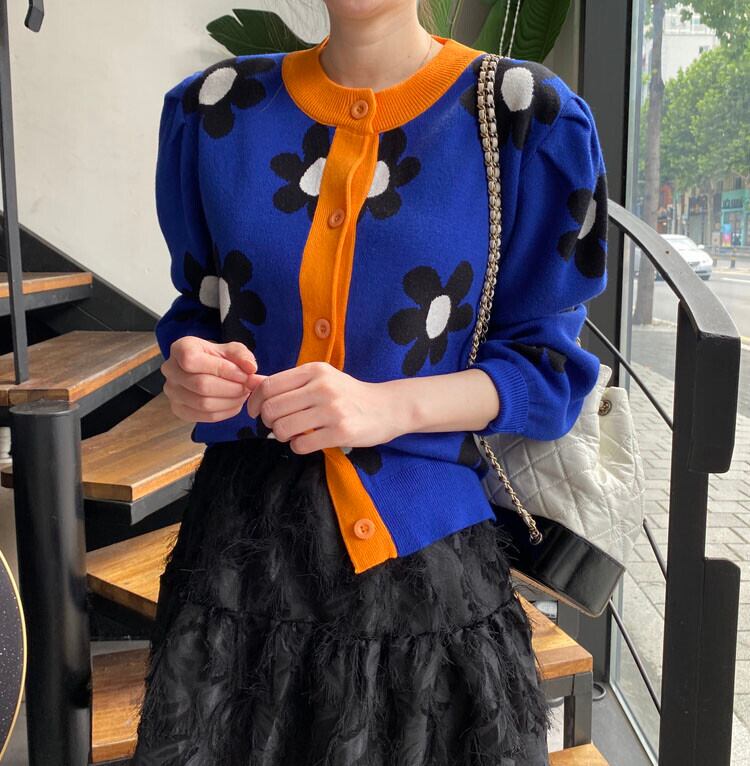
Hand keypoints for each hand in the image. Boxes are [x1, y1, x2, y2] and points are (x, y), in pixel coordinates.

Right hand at [161, 337, 262, 422]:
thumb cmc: (217, 357)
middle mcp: (171, 370)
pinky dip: (225, 412)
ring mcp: (172, 392)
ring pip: (203, 403)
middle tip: (248, 386)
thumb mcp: (231, 349)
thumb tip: (251, 368)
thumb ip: (242, 356)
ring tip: (243, 394)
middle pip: (201, 385)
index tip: (244, 374)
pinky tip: (234, 403)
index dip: (223, 369)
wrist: (206, 369)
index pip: (193, 360)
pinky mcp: (179, 410)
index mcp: (180, 349)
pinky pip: (205, 416)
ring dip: (230, 401)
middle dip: (231, 388)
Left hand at [245, 361, 401, 453]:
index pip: (269, 386)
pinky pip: (301, 445)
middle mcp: (323, 387)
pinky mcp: (341, 432)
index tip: (255, 412)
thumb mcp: (321, 378)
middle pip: (273, 408)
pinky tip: (307, 441)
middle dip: (268, 421)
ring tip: (293, 434)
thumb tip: (253, 383)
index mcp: (315, 371)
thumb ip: (290, 382)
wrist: (387, 407)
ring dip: (282, 436)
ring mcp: (332, 410)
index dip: (255, 402)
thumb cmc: (348, 393)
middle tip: (277, 425)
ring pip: (284, 428)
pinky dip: (298, 446)